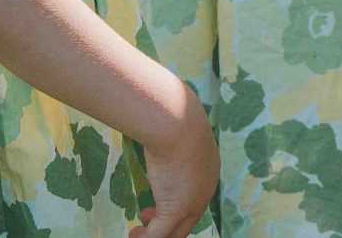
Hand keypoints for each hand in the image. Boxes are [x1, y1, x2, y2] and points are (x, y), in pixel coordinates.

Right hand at [129, 89, 216, 237]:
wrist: (176, 120)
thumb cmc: (172, 116)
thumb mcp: (172, 126)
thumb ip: (167, 131)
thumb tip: (154, 115)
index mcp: (208, 169)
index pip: (195, 198)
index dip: (176, 205)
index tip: (153, 205)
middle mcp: (205, 190)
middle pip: (187, 221)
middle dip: (166, 226)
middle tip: (144, 220)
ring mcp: (193, 203)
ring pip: (175, 232)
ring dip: (155, 236)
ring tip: (137, 234)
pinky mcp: (178, 210)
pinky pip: (160, 235)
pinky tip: (133, 235)